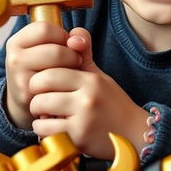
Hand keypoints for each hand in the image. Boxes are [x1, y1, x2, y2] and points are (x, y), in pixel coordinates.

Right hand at [4, 21, 82, 129]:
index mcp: (17, 41)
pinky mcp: (28, 96)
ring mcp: (19, 78)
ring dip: (70, 71)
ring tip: (69, 72)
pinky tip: (63, 86)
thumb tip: (78, 41)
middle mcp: (14, 58)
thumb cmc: (48, 66)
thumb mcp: (56, 46)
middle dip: (71, 55)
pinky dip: (64, 86)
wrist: (28, 99)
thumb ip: (76, 36)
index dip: (61, 35)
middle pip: (55, 51)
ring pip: (56, 70)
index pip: (45, 29)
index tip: (64, 44)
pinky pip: (55, 87)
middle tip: (73, 62)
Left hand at [29, 28, 149, 159]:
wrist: (134, 135)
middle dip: (36, 93)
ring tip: (48, 116)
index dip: (42, 78)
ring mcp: (83, 117)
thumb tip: (73, 33)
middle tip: (42, 101)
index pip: (51, 69)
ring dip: (38, 113)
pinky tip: (54, 129)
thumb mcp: (100, 77)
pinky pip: (45, 129)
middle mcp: (87, 96)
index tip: (46, 87)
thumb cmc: (113, 104)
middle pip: (40, 84)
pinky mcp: (78, 137)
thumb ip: (84, 56)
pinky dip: (44, 130)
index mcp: (91, 79)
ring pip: (39, 107)